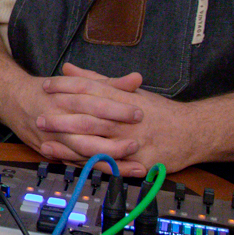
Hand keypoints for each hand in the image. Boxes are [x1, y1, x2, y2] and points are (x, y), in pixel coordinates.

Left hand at [33, 63, 198, 175]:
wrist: (194, 131)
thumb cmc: (160, 111)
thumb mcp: (129, 92)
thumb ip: (98, 80)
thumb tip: (69, 67)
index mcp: (124, 98)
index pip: (91, 88)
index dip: (67, 87)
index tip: (46, 85)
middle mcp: (126, 119)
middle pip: (89, 116)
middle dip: (62, 118)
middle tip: (38, 116)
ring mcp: (133, 141)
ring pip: (97, 143)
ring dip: (70, 146)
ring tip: (47, 145)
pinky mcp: (140, 162)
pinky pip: (112, 166)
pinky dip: (91, 166)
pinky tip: (74, 167)